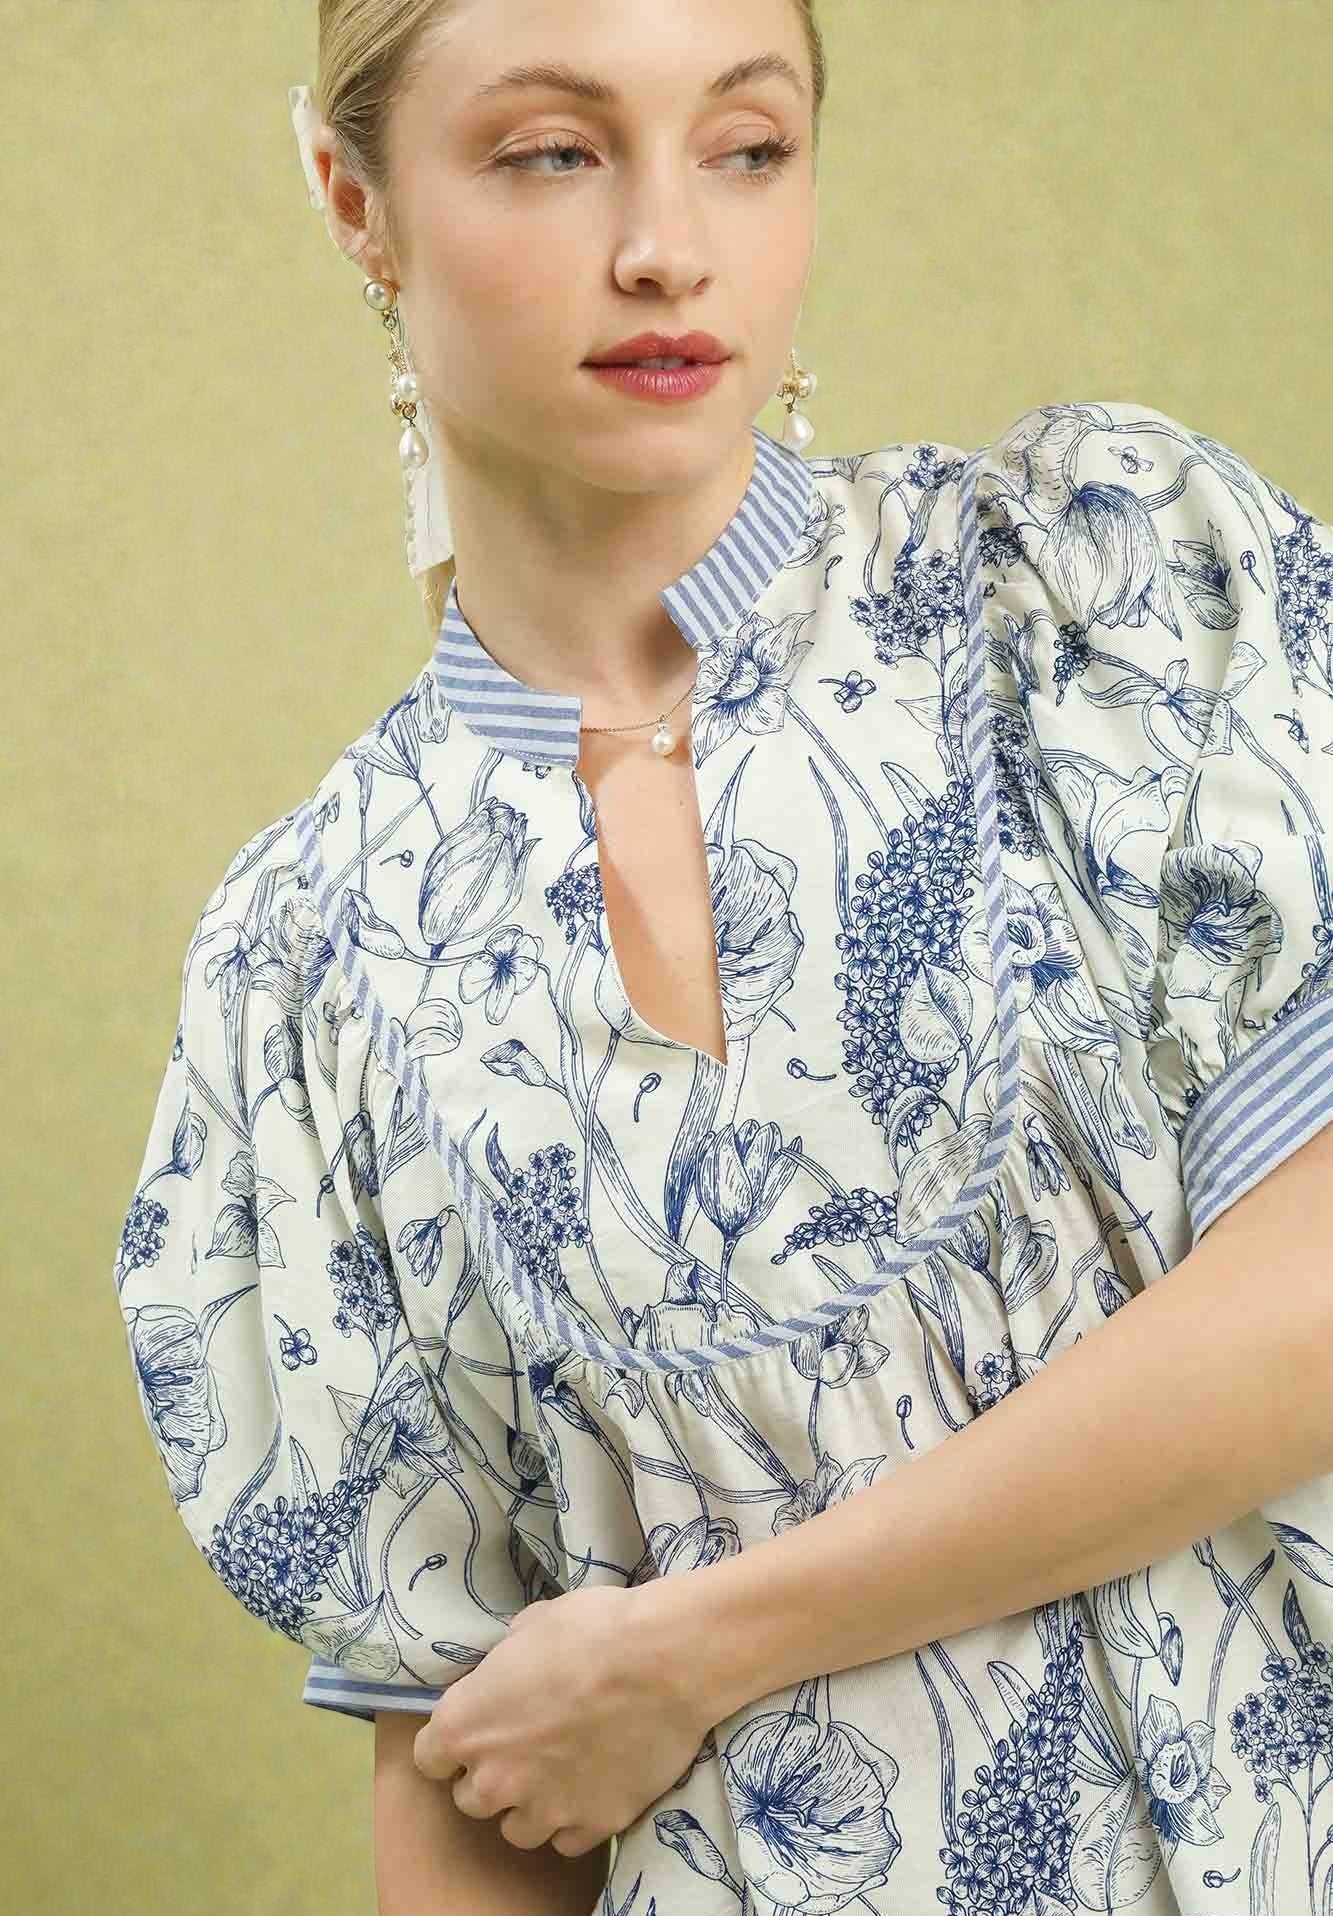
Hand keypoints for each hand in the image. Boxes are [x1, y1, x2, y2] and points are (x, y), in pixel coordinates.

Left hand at [411, 1584, 711, 1856]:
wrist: (661, 1661)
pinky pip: (567, 1840)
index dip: (451, 1744)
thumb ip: (505, 1662)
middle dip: (492, 1776)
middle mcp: (494, 1778)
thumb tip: (507, 1670)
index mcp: (465, 1725)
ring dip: (530, 1805)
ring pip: (516, 1830)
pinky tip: (593, 1787)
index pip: (428, 1758)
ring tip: (559, 1774)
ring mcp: (543, 1809)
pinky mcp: (592, 1824)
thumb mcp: (530, 1625)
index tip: (477, 1729)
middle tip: (526, 1747)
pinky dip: (575, 1819)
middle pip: (470, 1800)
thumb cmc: (591, 1629)